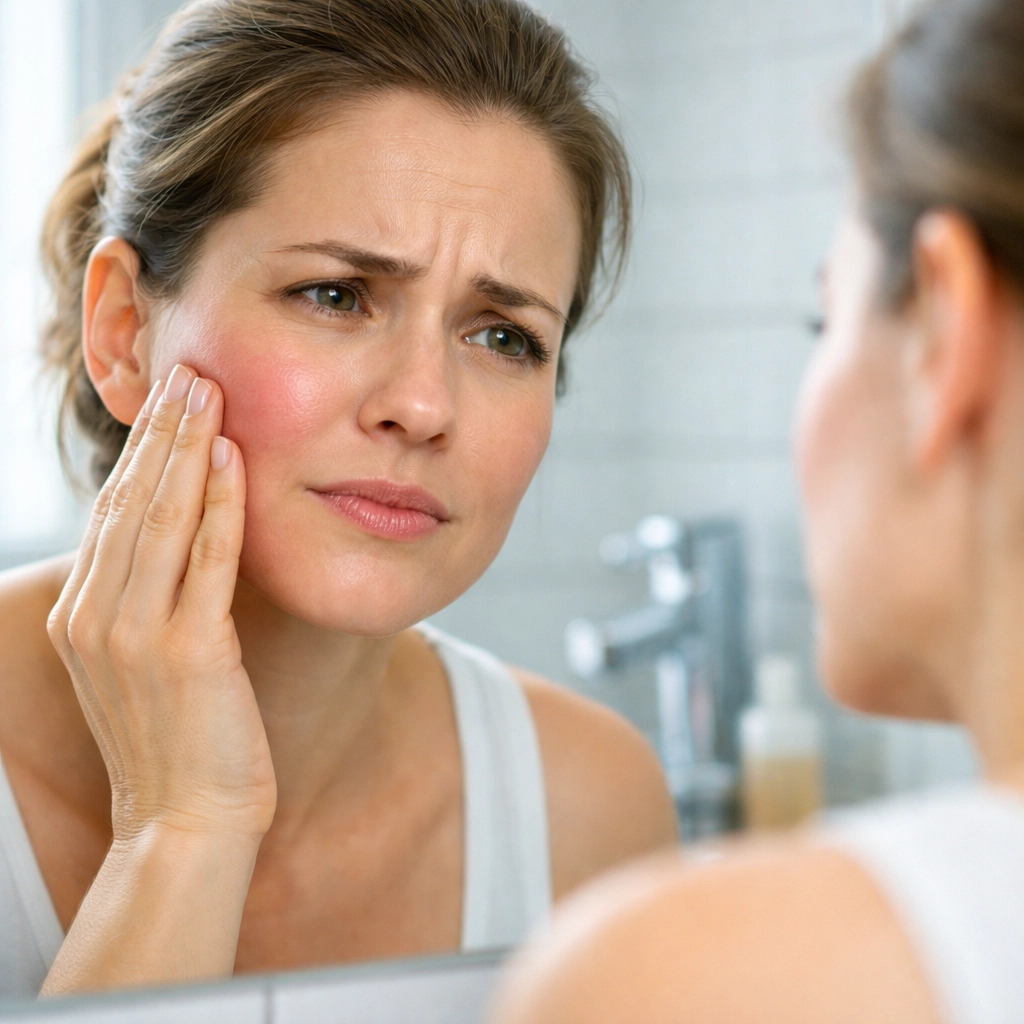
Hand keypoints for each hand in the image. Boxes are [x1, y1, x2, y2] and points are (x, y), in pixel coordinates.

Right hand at [48, 364, 275, 842]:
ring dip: (187, 449)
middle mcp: (98, 617)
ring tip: (207, 392)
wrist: (184, 823)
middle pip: (130, 502)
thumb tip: (170, 544)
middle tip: (188, 372)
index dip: (140, 452)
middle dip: (160, 433)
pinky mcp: (189, 651)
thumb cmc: (177, 743)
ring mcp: (138, 634)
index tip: (166, 403)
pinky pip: (208, 560)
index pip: (112, 513)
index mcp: (83, 617)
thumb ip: (144, 604)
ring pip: (163, 518)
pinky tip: (233, 458)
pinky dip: (221, 504)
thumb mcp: (143, 666)